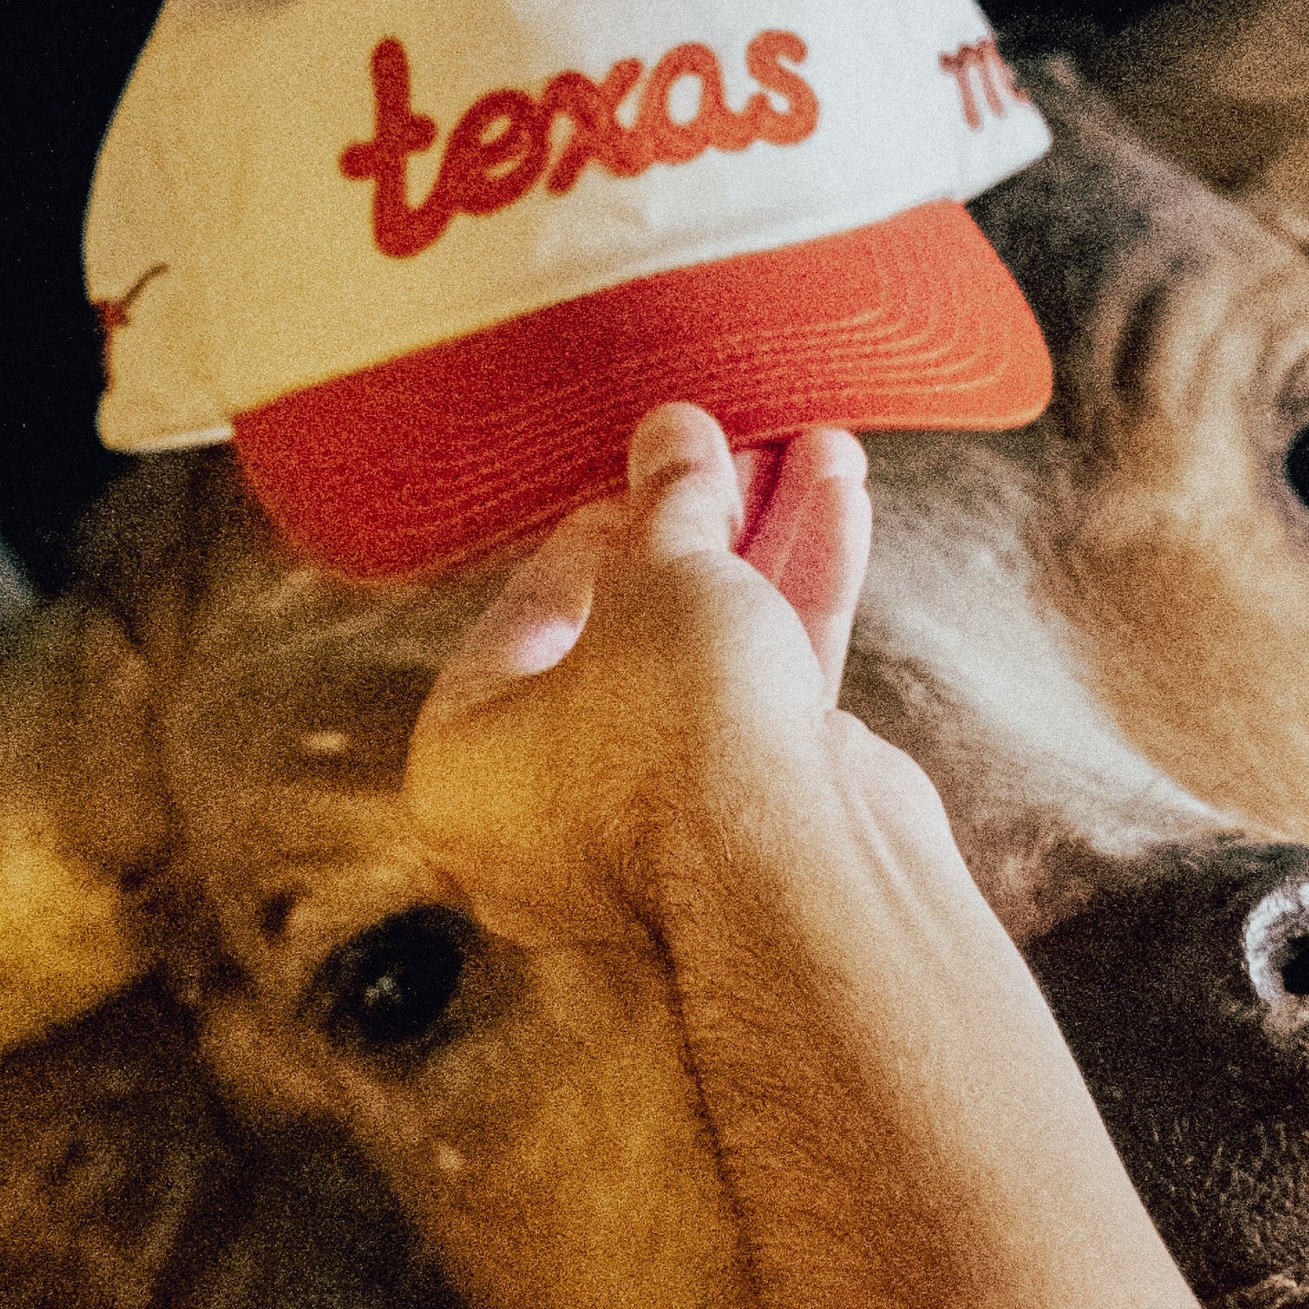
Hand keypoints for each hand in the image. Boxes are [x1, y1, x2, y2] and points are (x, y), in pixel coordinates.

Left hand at [409, 407, 897, 950]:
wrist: (792, 871)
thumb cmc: (674, 744)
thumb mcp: (658, 580)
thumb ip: (667, 502)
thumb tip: (673, 436)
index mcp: (467, 769)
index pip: (526, 618)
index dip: (597, 531)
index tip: (650, 473)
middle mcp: (552, 813)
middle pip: (633, 634)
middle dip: (702, 529)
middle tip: (737, 456)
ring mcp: (661, 825)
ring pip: (713, 659)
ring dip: (769, 549)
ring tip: (817, 454)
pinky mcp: (754, 826)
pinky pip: (767, 698)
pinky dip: (801, 605)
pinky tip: (841, 508)